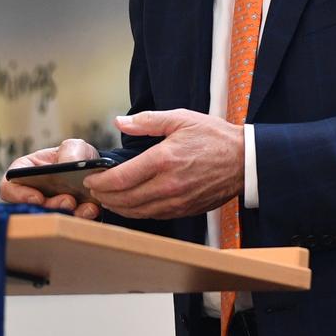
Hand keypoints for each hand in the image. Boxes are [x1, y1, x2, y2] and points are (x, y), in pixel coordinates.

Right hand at [0, 138, 100, 219]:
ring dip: (66, 214)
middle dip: (50, 207)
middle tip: (68, 201)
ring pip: (49, 219)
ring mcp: (49, 210)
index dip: (18, 195)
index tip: (37, 197)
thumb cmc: (77, 156)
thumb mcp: (75, 146)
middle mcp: (32, 195)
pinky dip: (81, 218)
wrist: (97, 171)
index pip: (8, 187)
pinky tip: (91, 209)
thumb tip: (67, 164)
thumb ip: (70, 150)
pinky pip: (69, 224)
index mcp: (26, 173)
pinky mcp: (65, 220)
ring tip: (82, 206)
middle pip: (30, 209)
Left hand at [85, 109, 243, 219]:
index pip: (121, 178)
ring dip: (117, 207)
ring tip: (107, 198)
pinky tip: (131, 204)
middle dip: (104, 196)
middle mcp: (168, 185)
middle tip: (94, 190)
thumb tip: (121, 122)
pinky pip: (153, 216)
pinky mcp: (184, 210)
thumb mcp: (181, 118)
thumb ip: (148, 121)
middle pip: (124, 200)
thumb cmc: (215, 137)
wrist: (244, 160)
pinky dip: (137, 213)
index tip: (91, 177)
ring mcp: (176, 202)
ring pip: (137, 213)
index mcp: (164, 160)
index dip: (101, 181)